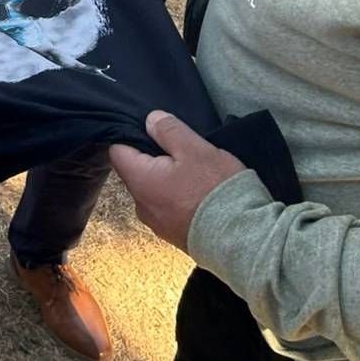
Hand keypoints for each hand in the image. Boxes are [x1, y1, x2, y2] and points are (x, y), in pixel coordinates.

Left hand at [109, 111, 246, 251]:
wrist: (242, 240)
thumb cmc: (215, 190)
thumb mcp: (194, 149)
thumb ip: (168, 130)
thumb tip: (149, 120)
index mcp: (139, 181)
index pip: (118, 152)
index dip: (133, 136)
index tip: (155, 132)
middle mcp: (141, 206)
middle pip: (136, 172)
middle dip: (154, 159)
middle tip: (182, 151)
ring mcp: (157, 224)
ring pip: (154, 190)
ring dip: (168, 179)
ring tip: (195, 174)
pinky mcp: (174, 235)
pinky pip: (168, 208)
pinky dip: (178, 198)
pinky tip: (200, 195)